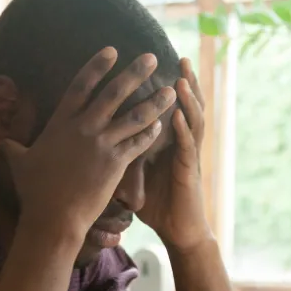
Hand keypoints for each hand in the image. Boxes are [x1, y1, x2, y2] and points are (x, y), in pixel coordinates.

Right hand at [0, 48, 175, 238]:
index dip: (97, 66)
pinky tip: (163, 123)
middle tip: (151, 56)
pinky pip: (138, 143)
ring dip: (155, 101)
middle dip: (134, 73)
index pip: (81, 86)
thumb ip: (6, 147)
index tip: (112, 50)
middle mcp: (84, 128)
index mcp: (61, 123)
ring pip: (134, 116)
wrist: (53, 218)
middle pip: (114, 93)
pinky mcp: (116, 164)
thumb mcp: (17, 163)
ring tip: (171, 89)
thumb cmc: (34, 192)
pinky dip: (151, 132)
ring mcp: (101, 145)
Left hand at [137, 58, 212, 251]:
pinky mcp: (188, 172)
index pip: (169, 107)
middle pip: (186, 106)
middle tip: (182, 58)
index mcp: (167, 142)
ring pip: (192, 121)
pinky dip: (183, 130)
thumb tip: (99, 145)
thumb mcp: (137, 174)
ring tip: (182, 79)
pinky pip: (187, 147)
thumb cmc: (157, 204)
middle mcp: (180, 144)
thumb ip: (124, 155)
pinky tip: (176, 116)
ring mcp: (187, 156)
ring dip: (189, 100)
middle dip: (186, 82)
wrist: (177, 231)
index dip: (167, 86)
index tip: (161, 65)